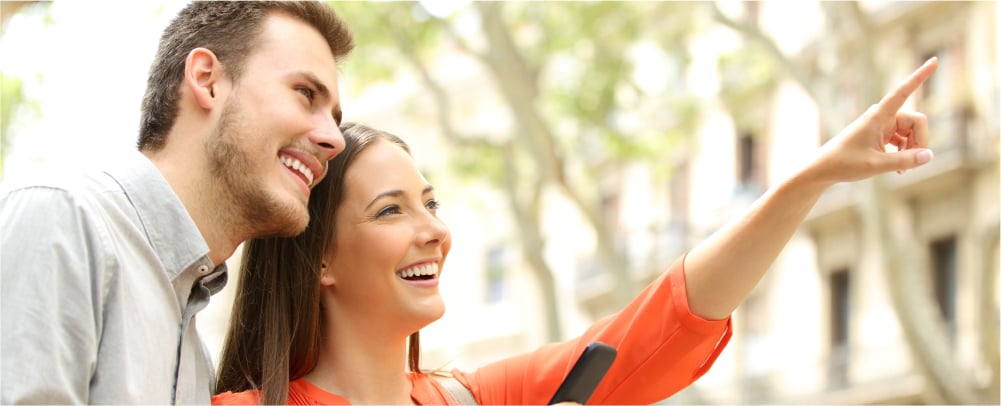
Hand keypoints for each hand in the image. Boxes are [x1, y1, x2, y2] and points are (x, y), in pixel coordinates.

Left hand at [805, 57, 938, 184]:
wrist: (824, 169)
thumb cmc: (845, 164)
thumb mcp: (876, 165)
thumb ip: (904, 160)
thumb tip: (930, 155)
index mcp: (878, 116)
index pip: (903, 92)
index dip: (919, 76)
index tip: (934, 60)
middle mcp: (883, 116)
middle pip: (917, 121)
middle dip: (920, 141)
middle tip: (912, 164)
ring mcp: (883, 125)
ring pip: (913, 132)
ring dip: (912, 150)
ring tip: (902, 169)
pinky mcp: (883, 134)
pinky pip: (905, 139)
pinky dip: (906, 153)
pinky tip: (900, 169)